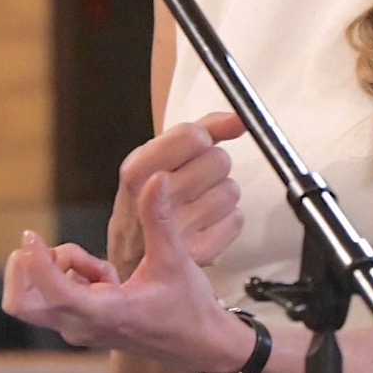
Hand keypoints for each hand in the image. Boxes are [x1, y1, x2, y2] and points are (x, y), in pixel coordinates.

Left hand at [2, 172, 240, 366]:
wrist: (197, 346)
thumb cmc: (188, 307)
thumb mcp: (174, 259)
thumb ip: (159, 218)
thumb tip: (156, 178)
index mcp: (104, 313)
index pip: (52, 292)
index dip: (35, 261)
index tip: (31, 233)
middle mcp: (81, 327)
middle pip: (20, 304)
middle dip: (27, 269)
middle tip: (51, 246)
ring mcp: (78, 329)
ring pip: (34, 299)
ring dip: (54, 268)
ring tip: (98, 265)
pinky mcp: (81, 325)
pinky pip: (55, 296)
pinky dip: (68, 275)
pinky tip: (106, 276)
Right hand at [108, 112, 244, 278]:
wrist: (132, 253)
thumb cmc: (149, 196)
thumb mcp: (160, 154)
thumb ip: (203, 128)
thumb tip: (239, 118)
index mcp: (138, 169)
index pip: (193, 137)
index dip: (203, 139)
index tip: (196, 146)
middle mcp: (153, 200)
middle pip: (219, 160)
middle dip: (212, 166)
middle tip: (194, 178)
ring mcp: (175, 231)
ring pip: (231, 191)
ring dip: (221, 193)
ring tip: (197, 201)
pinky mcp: (197, 254)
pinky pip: (236, 220)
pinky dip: (226, 220)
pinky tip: (205, 222)